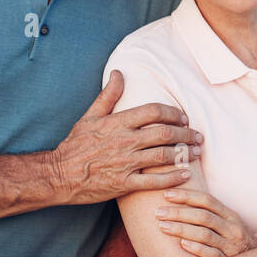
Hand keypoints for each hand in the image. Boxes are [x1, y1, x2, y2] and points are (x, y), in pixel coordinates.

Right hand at [50, 69, 202, 204]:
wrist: (58, 175)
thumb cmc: (75, 145)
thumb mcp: (89, 116)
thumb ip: (108, 95)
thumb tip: (118, 72)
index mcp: (117, 123)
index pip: (153, 111)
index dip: (173, 113)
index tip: (183, 117)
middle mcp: (124, 141)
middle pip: (165, 133)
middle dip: (186, 134)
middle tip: (198, 136)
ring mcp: (125, 163)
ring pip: (164, 156)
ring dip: (185, 153)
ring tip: (197, 152)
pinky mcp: (124, 184)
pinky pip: (155, 181)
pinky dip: (173, 178)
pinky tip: (186, 174)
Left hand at [155, 187, 256, 256]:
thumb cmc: (237, 242)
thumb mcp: (229, 224)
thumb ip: (211, 214)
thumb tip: (183, 202)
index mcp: (230, 216)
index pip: (207, 201)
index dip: (187, 196)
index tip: (166, 194)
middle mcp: (232, 228)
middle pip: (203, 216)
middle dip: (178, 213)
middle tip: (158, 212)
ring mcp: (231, 245)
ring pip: (205, 234)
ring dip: (182, 229)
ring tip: (163, 227)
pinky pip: (212, 254)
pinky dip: (197, 249)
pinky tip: (182, 245)